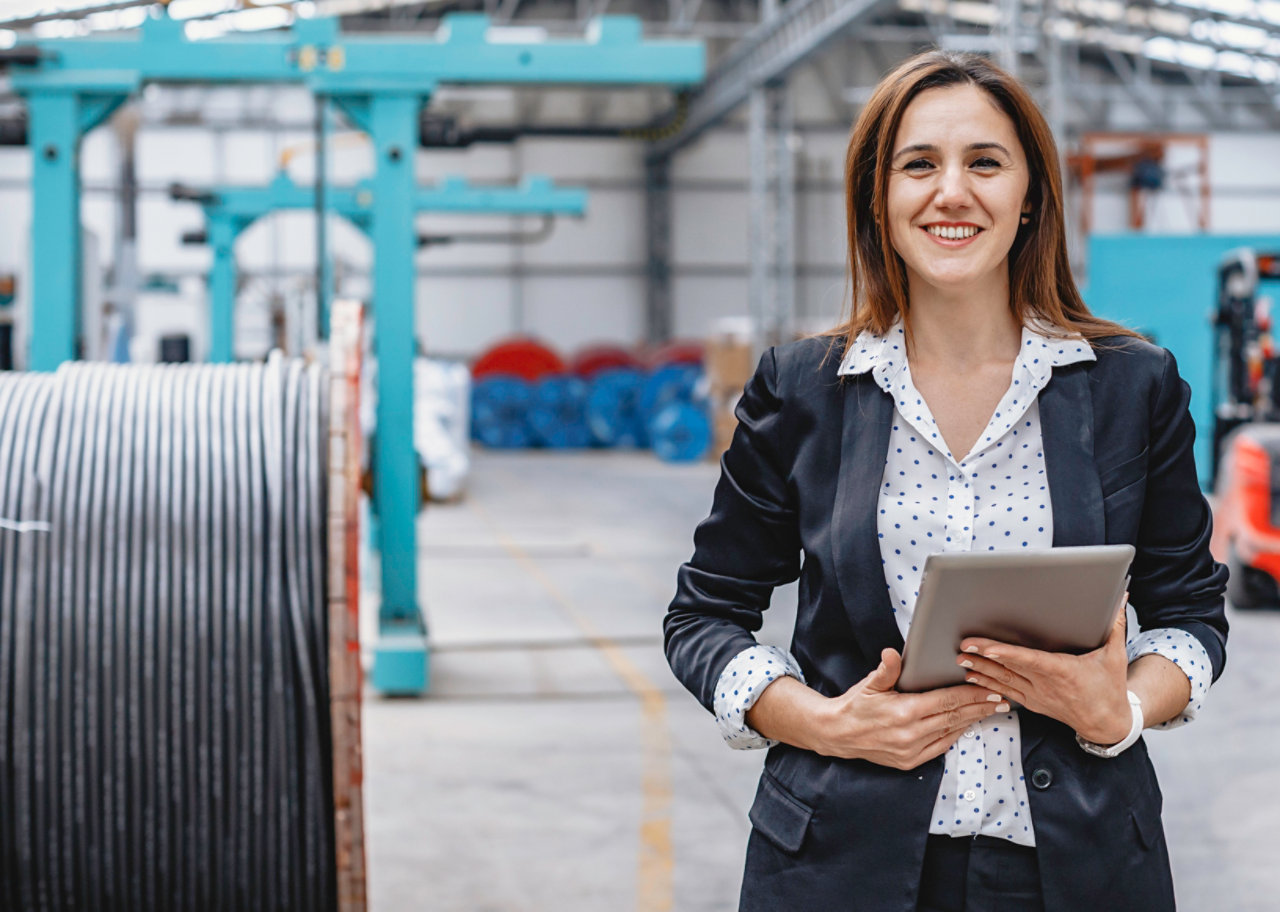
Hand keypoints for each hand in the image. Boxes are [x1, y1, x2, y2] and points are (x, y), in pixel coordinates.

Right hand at [814, 647, 1008, 768]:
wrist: (838, 734)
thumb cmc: (855, 705)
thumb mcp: (869, 684)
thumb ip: (886, 669)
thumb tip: (892, 653)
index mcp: (904, 712)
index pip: (946, 701)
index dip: (970, 695)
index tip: (988, 689)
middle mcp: (911, 734)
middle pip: (954, 717)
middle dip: (980, 707)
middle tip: (1000, 699)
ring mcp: (911, 750)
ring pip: (950, 732)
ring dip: (972, 721)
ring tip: (990, 711)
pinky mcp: (910, 761)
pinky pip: (940, 747)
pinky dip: (955, 734)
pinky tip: (966, 725)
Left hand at [956, 593, 1132, 744]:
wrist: (1107, 724)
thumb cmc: (1109, 689)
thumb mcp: (1115, 656)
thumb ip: (1114, 625)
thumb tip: (1120, 597)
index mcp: (1064, 671)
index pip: (1029, 660)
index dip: (1005, 653)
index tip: (986, 648)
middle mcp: (1046, 685)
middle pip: (1009, 668)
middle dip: (983, 657)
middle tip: (963, 646)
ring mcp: (1038, 696)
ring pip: (1004, 681)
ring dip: (980, 670)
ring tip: (961, 659)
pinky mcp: (1033, 703)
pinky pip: (1006, 692)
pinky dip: (987, 685)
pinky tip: (972, 677)